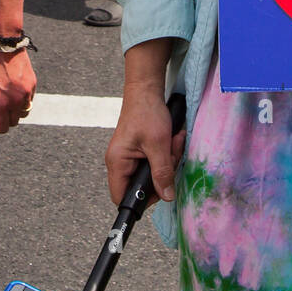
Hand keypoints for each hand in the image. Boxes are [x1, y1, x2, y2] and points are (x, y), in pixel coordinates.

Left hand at [0, 49, 36, 132]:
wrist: (0, 42)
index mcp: (1, 103)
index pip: (2, 127)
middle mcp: (16, 99)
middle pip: (14, 121)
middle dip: (5, 116)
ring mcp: (27, 91)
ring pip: (25, 111)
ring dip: (16, 108)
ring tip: (8, 96)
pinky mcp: (33, 82)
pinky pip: (30, 97)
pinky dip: (23, 97)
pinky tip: (14, 86)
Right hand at [106, 83, 185, 208]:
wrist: (146, 90)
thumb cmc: (147, 113)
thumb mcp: (159, 144)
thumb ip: (162, 172)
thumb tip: (167, 196)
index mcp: (117, 163)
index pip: (122, 197)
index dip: (141, 199)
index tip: (162, 187)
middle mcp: (120, 163)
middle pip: (141, 186)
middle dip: (162, 173)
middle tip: (172, 154)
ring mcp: (129, 157)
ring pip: (151, 173)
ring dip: (167, 160)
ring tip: (174, 141)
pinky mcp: (139, 151)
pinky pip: (154, 162)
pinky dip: (166, 154)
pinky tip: (172, 140)